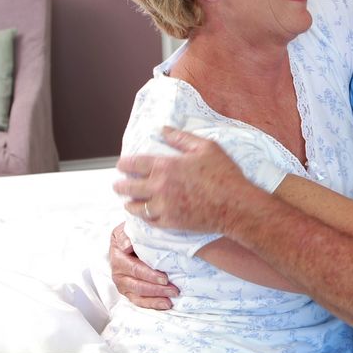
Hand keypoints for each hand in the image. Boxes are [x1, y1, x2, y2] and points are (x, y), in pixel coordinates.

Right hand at [109, 222, 177, 309]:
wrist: (130, 239)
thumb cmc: (132, 233)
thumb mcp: (126, 229)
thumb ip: (125, 235)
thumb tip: (127, 245)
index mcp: (118, 257)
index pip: (134, 268)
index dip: (149, 274)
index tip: (164, 277)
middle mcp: (118, 273)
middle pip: (137, 285)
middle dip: (156, 289)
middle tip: (174, 289)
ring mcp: (123, 284)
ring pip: (138, 296)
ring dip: (156, 299)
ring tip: (171, 300)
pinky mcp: (129, 292)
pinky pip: (139, 301)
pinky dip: (152, 304)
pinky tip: (165, 304)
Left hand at [113, 127, 251, 231]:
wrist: (234, 205)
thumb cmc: (223, 174)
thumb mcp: (206, 148)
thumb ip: (182, 138)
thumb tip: (164, 130)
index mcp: (166, 166)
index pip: (135, 164)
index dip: (124, 164)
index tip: (120, 165)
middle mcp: (159, 187)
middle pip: (129, 187)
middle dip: (120, 185)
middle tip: (117, 185)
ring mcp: (163, 207)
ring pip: (136, 207)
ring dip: (129, 203)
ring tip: (127, 202)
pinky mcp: (170, 223)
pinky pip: (149, 221)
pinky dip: (144, 217)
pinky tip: (144, 215)